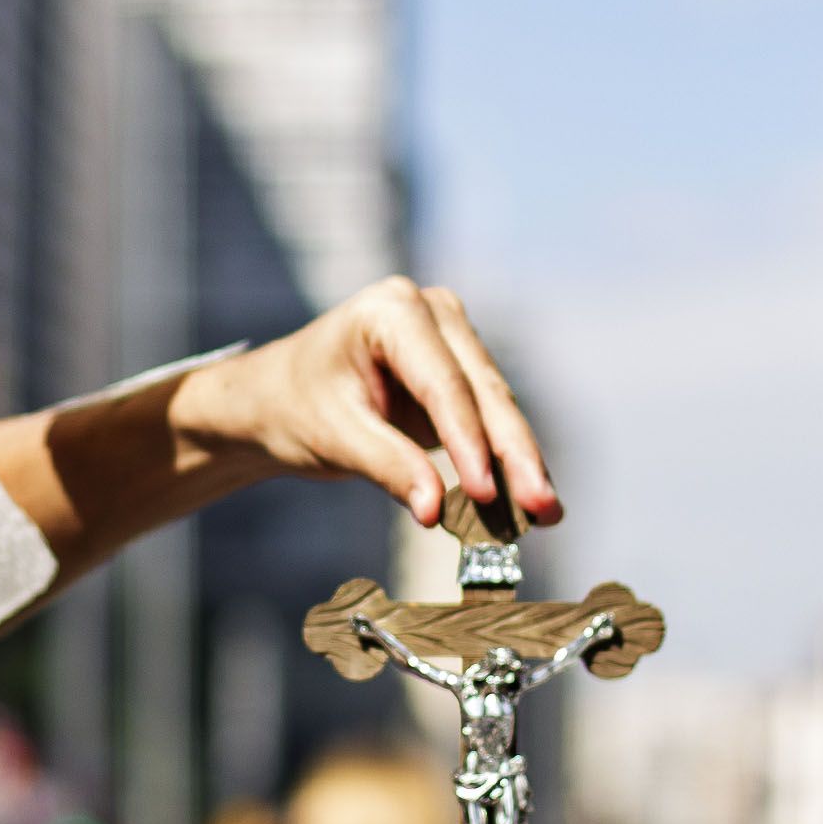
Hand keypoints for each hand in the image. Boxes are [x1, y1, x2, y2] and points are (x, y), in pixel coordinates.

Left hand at [173, 279, 560, 530]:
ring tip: (546, 513)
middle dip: (514, 455)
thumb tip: (436, 510)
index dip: (470, 442)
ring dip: (521, 462)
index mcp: (392, 311)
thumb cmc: (294, 406)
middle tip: (542, 507)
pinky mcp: (460, 373)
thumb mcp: (333, 437)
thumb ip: (388, 467)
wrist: (276, 399)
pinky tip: (529, 503)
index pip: (442, 384)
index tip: (488, 494)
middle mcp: (433, 314)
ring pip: (497, 407)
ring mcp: (452, 339)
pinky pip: (490, 420)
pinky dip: (505, 461)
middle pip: (483, 392)